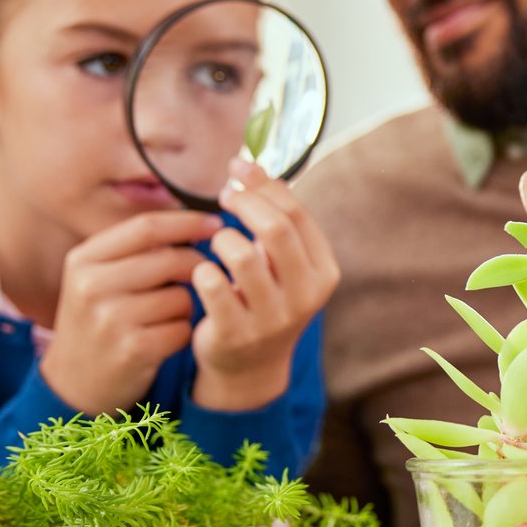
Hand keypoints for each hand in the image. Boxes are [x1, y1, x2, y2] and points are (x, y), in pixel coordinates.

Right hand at [41, 209, 219, 413]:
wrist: (73, 385)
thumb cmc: (97, 324)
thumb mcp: (96, 280)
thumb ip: (133, 252)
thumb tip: (193, 221)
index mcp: (83, 260)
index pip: (146, 227)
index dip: (187, 222)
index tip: (215, 224)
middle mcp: (92, 286)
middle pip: (170, 259)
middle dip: (199, 265)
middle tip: (207, 275)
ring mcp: (111, 319)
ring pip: (182, 296)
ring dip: (188, 306)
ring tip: (167, 317)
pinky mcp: (132, 350)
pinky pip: (182, 329)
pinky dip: (183, 333)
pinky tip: (164, 341)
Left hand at [191, 161, 341, 410]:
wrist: (249, 364)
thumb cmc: (264, 297)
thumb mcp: (279, 260)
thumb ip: (271, 214)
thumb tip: (245, 162)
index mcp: (323, 271)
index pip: (296, 213)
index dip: (263, 184)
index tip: (237, 170)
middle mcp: (306, 296)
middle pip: (276, 228)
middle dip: (244, 203)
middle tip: (224, 195)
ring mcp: (273, 318)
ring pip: (241, 254)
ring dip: (222, 239)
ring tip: (217, 243)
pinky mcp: (237, 334)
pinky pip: (212, 285)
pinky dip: (202, 270)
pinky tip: (204, 273)